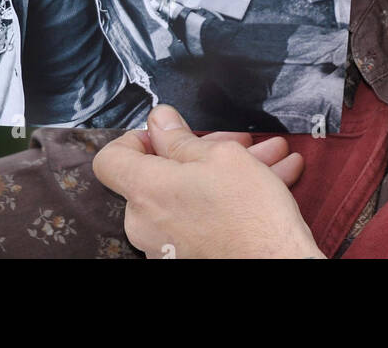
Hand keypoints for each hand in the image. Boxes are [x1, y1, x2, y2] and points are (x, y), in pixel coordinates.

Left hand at [93, 105, 323, 257]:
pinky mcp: (185, 258)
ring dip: (224, 174)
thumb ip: (181, 137)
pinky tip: (268, 183)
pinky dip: (225, 202)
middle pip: (161, 176)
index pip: (110, 159)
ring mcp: (164, 245)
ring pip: (189, 196)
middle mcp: (145, 222)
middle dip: (203, 153)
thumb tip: (159, 121)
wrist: (278, 266)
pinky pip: (200, 220)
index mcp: (145, 190)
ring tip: (268, 159)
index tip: (163, 134)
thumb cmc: (250, 215)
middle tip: (238, 142)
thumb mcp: (221, 157)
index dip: (135, 140)